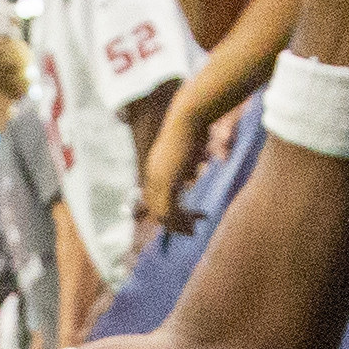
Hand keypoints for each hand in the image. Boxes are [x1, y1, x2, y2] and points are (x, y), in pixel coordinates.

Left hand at [139, 99, 206, 236]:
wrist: (187, 118)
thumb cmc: (192, 129)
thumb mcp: (187, 150)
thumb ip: (186, 166)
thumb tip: (192, 174)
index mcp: (154, 169)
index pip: (156, 199)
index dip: (170, 212)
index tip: (188, 217)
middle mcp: (152, 176)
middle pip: (157, 209)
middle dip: (174, 223)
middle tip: (191, 230)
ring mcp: (158, 180)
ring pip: (163, 214)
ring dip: (179, 225)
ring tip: (194, 230)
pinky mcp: (168, 181)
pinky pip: (170, 210)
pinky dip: (182, 220)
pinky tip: (196, 220)